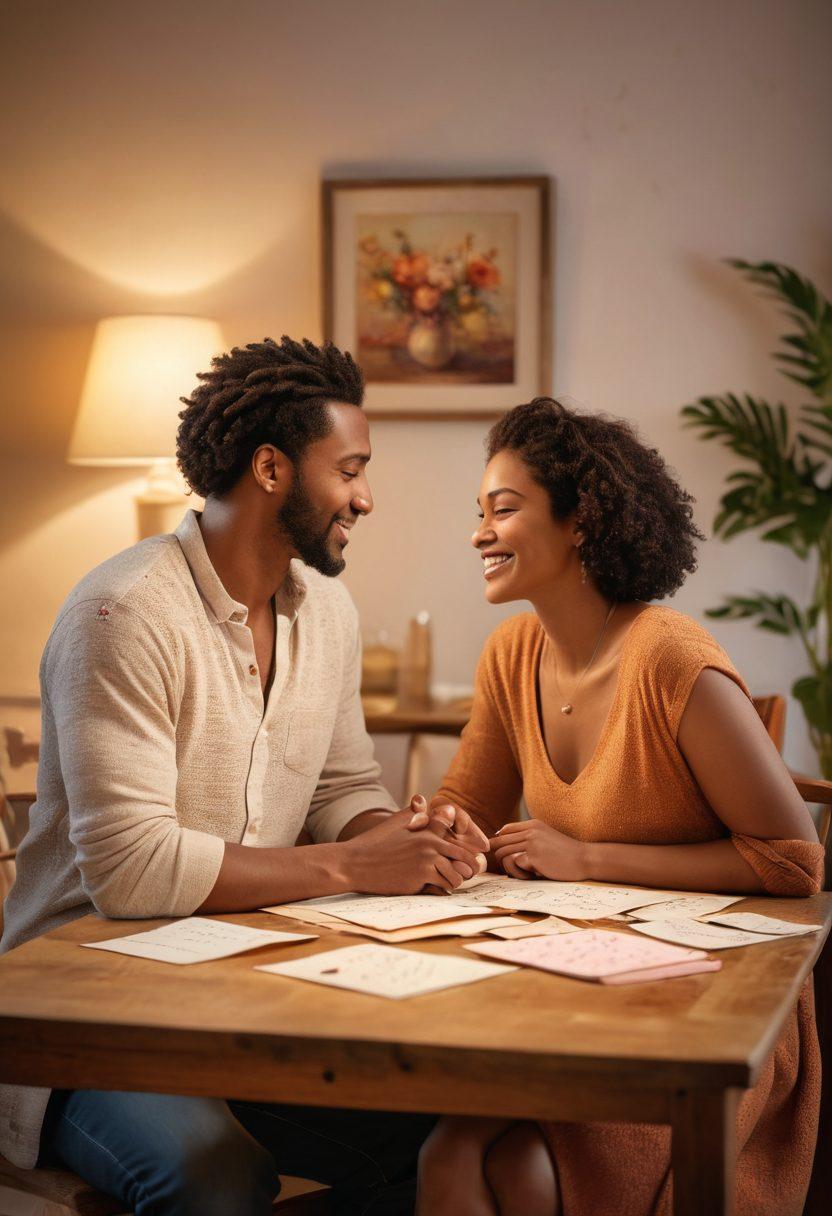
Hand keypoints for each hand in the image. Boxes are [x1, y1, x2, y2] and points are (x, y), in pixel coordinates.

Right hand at [342, 806, 484, 894]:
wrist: (354, 863)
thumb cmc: (374, 843)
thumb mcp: (395, 822)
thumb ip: (413, 812)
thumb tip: (423, 799)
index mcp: (427, 832)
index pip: (460, 845)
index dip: (468, 856)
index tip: (470, 864)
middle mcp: (430, 845)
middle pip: (464, 860)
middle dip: (468, 870)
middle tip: (465, 877)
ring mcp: (426, 861)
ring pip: (456, 876)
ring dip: (454, 882)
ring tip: (447, 883)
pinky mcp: (419, 877)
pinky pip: (444, 887)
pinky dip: (443, 890)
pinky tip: (435, 889)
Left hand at [490, 819, 588, 880]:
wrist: (584, 859)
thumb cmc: (565, 853)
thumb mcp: (546, 837)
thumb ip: (528, 837)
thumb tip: (503, 842)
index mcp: (532, 824)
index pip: (504, 830)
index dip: (499, 843)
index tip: (503, 855)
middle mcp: (530, 830)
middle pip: (498, 842)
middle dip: (499, 858)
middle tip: (508, 869)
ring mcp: (531, 843)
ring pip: (502, 854)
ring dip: (507, 867)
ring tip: (520, 873)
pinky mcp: (534, 857)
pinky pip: (515, 865)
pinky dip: (520, 873)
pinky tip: (533, 875)